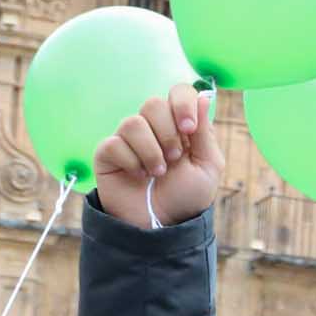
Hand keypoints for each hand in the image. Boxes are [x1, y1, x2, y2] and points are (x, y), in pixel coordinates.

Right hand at [90, 92, 223, 226]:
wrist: (162, 223)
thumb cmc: (186, 195)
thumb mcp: (207, 166)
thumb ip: (205, 133)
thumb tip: (203, 95)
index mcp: (179, 124)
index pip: (178, 92)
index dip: (182, 103)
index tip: (189, 128)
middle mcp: (153, 126)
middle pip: (153, 103)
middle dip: (168, 134)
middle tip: (175, 158)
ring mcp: (128, 138)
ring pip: (133, 122)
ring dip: (151, 151)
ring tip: (158, 172)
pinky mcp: (108, 153)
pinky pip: (114, 143)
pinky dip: (131, 162)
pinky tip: (138, 175)